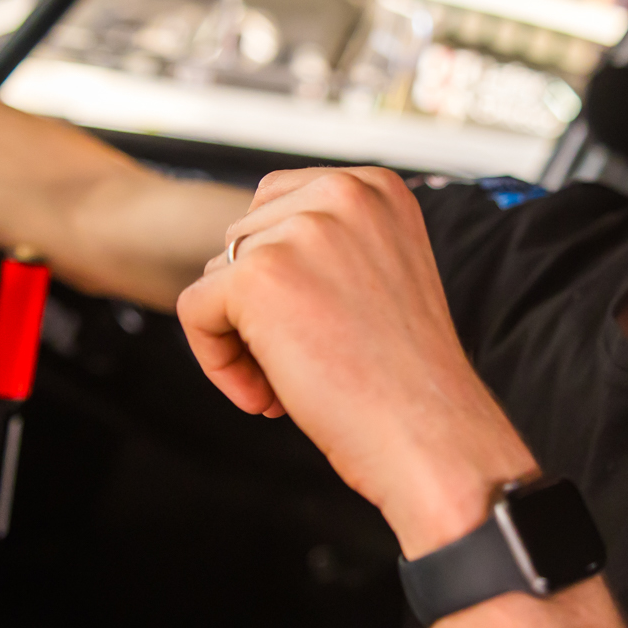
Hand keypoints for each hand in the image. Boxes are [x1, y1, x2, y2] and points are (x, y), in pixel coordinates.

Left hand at [176, 168, 535, 555]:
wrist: (432, 439)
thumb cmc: (409, 380)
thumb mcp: (383, 277)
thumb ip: (330, 247)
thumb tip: (245, 253)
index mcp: (377, 188)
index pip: (279, 204)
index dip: (282, 273)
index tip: (316, 325)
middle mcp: (343, 195)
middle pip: (244, 238)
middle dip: (258, 305)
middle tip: (303, 362)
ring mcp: (301, 231)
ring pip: (218, 276)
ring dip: (242, 335)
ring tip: (290, 383)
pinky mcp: (258, 276)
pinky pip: (195, 310)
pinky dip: (216, 361)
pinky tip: (265, 397)